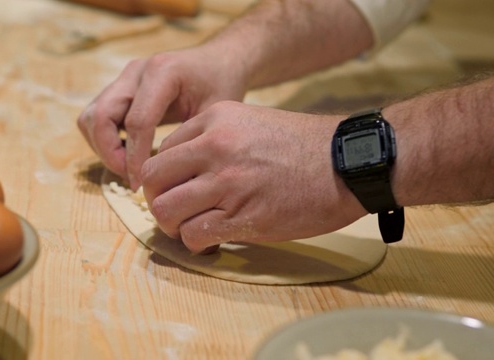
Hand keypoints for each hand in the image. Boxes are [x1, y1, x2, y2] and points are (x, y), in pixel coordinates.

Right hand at [77, 47, 247, 189]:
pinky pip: (97, 118)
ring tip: (128, 169)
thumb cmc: (221, 84)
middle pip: (100, 116)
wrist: (218, 61)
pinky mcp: (118, 89)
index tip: (140, 184)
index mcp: (162, 72)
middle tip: (131, 178)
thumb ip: (191, 140)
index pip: (136, 121)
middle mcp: (135, 72)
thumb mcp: (216, 112)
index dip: (134, 158)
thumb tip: (166, 178)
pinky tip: (129, 156)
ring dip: (103, 148)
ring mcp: (123, 79)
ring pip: (91, 118)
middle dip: (109, 153)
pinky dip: (105, 141)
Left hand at [141, 101, 366, 252]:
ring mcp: (227, 182)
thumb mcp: (251, 121)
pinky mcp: (242, 216)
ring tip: (190, 229)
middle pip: (153, 180)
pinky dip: (195, 243)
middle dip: (158, 200)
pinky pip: (193, 234)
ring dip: (173, 226)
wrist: (349, 163)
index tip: (176, 189)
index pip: (161, 151)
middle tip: (175, 212)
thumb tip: (183, 171)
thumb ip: (214, 139)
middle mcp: (214, 147)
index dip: (164, 176)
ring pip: (165, 210)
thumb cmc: (303, 145)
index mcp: (215, 119)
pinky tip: (210, 242)